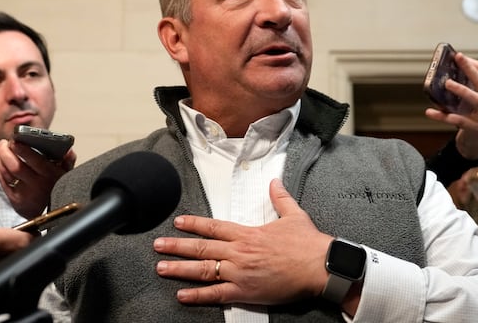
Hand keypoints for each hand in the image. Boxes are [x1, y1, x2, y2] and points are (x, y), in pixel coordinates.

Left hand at [0, 139, 75, 218]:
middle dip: (6, 152)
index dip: (22, 148)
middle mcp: (36, 185)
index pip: (34, 160)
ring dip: (0, 158)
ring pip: (6, 172)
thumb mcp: (67, 174)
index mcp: (50, 175)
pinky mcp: (14, 200)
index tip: (15, 139)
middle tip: (4, 143)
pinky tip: (1, 162)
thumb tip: (68, 151)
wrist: (51, 214)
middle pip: (15, 166)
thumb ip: (68, 161)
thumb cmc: (57, 189)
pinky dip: (0, 169)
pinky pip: (3, 182)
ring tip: (1, 149)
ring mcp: (24, 193)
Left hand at [154, 179, 333, 305]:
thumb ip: (280, 198)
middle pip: (201, 248)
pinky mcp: (245, 292)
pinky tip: (182, 296)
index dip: (193, 224)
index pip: (213, 227)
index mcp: (248, 233)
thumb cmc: (308, 243)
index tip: (178, 223)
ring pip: (203, 270)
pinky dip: (198, 296)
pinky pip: (216, 295)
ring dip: (180, 269)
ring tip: (162, 267)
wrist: (319, 266)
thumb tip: (274, 182)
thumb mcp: (293, 215)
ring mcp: (240, 273)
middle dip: (176, 246)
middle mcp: (239, 252)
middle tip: (158, 246)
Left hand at [424, 53, 477, 159]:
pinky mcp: (476, 129)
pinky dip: (444, 116)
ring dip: (462, 90)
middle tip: (457, 60)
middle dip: (469, 70)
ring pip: (477, 100)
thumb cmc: (472, 115)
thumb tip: (446, 69)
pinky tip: (430, 112)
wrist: (476, 142)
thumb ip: (466, 85)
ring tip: (447, 83)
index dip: (471, 63)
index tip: (457, 56)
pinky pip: (459, 120)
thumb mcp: (472, 99)